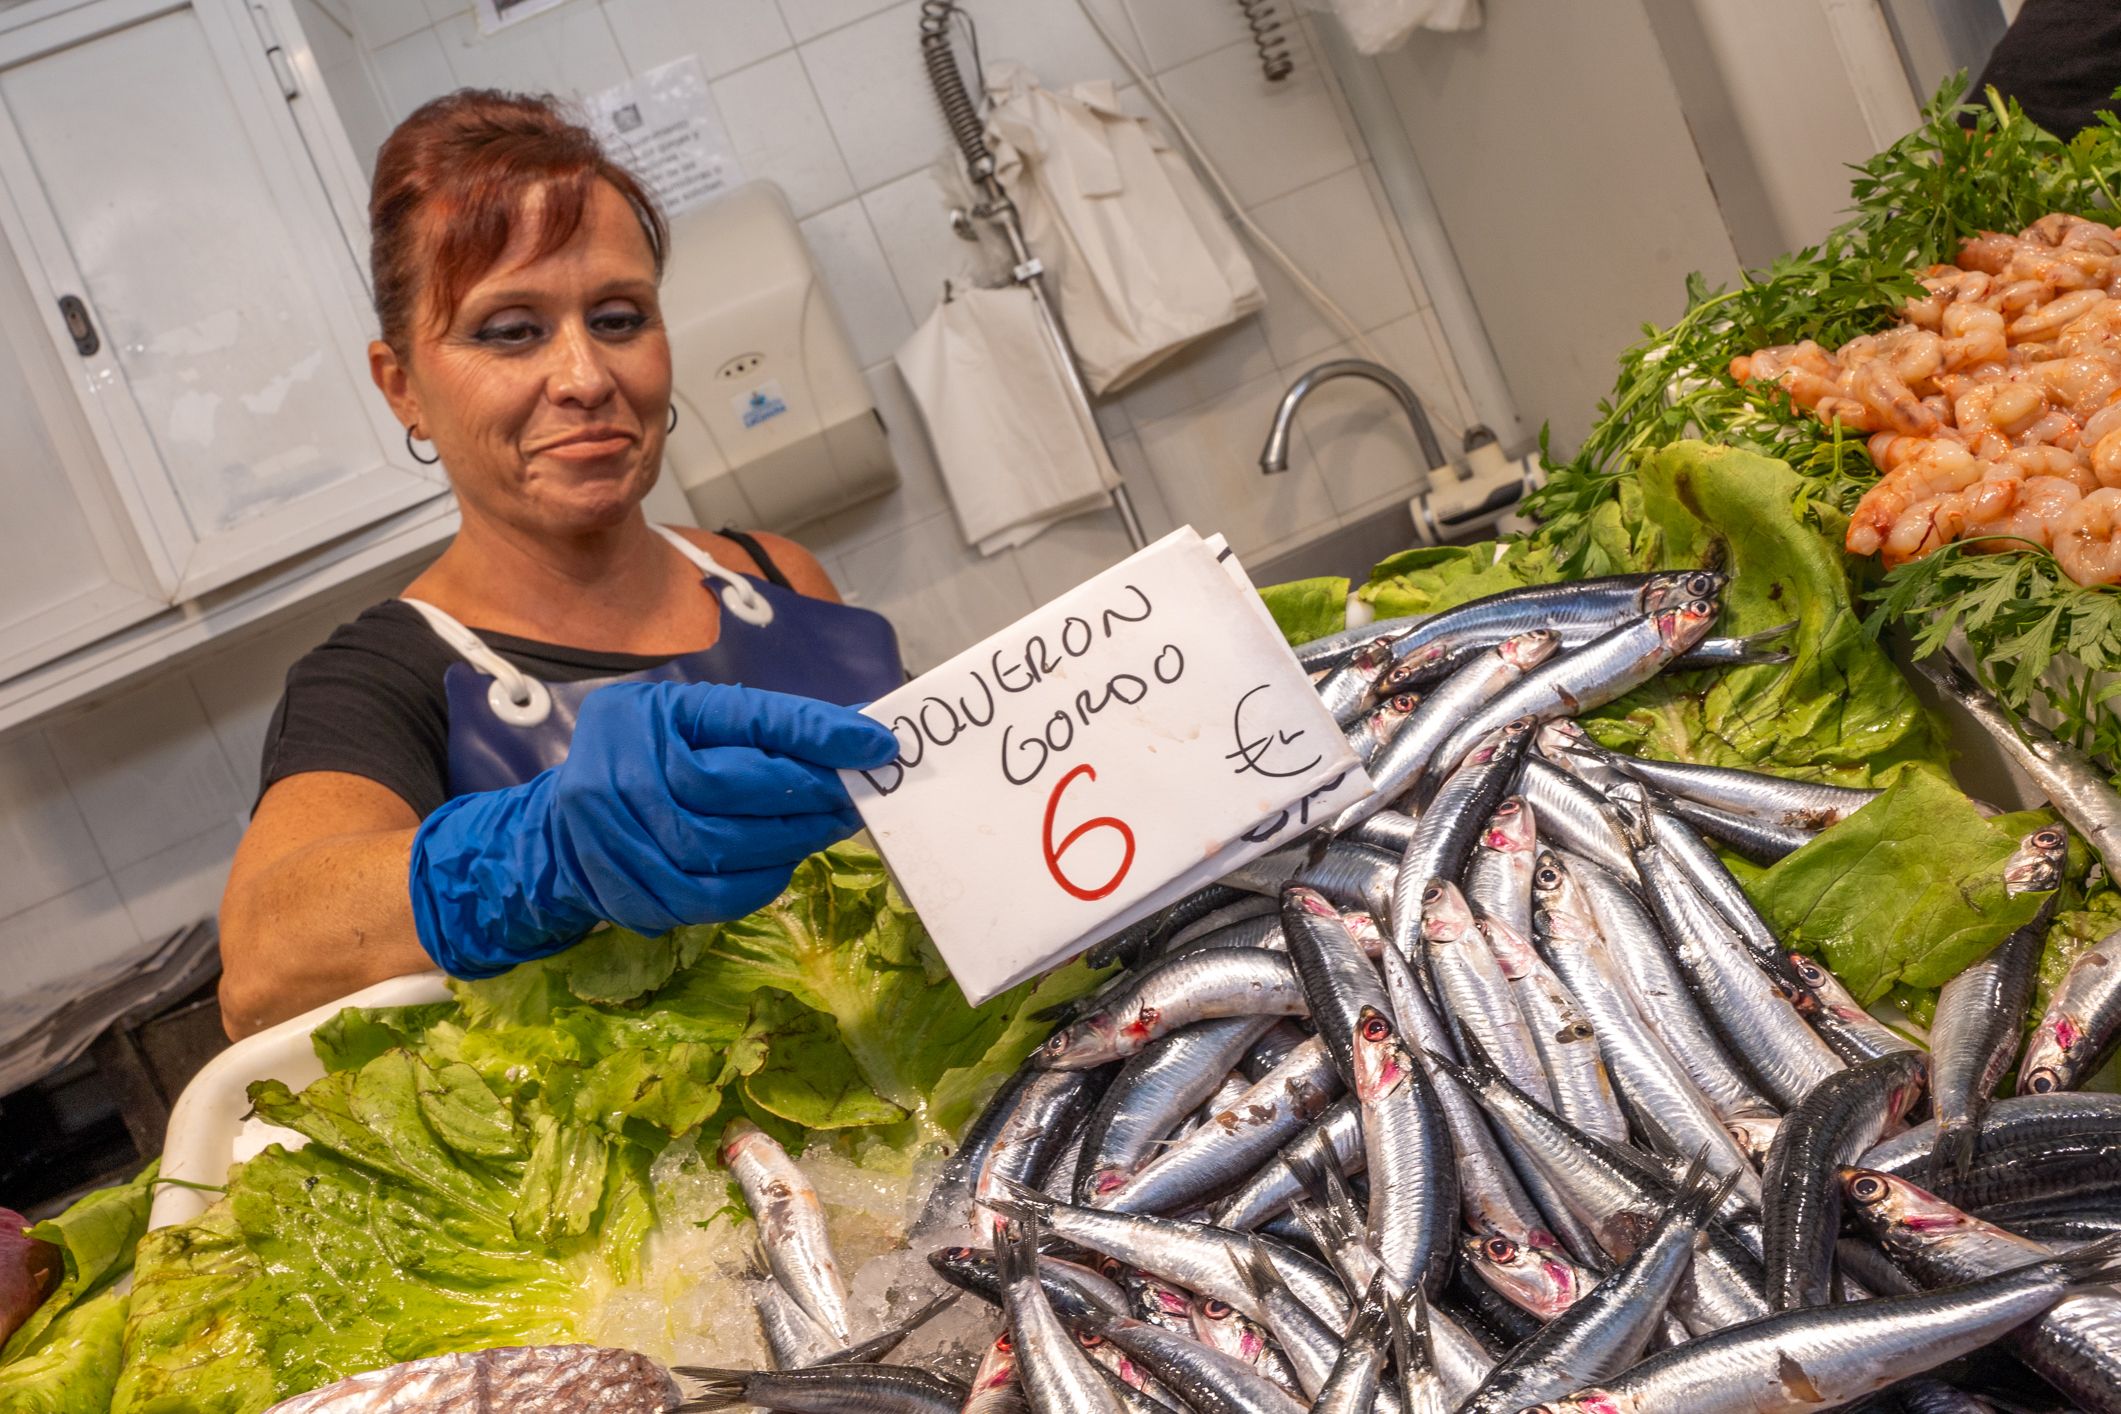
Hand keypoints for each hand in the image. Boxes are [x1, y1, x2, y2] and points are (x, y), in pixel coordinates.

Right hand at [409, 681, 898, 977]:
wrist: (555, 828)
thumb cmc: (646, 762)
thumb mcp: (692, 722)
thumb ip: (763, 728)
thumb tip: (858, 731)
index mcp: (652, 712)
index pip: (748, 718)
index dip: (817, 732)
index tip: (876, 743)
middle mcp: (623, 767)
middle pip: (735, 788)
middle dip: (808, 795)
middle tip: (854, 797)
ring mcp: (612, 831)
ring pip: (721, 849)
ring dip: (789, 844)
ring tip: (825, 830)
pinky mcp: (619, 885)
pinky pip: (704, 896)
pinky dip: (755, 885)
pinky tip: (781, 867)